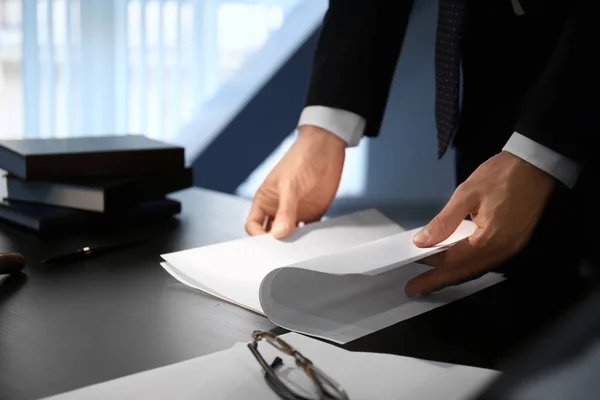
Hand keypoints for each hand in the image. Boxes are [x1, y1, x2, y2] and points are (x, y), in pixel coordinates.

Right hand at [245, 126, 345, 238]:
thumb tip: (279, 234)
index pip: (253, 225)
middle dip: (275, 243)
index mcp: (265, 200)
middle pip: (271, 234)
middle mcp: (278, 208)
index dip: (257, 236)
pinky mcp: (312, 213)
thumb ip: (285, 211)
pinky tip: (315, 239)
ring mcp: (295, 212)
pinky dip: (311, 237)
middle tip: (284, 250)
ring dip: (294, 242)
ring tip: (301, 246)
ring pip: (290, 235)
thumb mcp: (289, 185)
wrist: (326, 148)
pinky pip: (309, 231)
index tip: (269, 242)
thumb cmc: (301, 158)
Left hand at [406, 151, 555, 296]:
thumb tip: (423, 241)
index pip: (454, 262)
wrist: (536, 164)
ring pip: (476, 269)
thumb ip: (444, 221)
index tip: (412, 283)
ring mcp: (511, 248)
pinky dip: (467, 266)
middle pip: (465, 272)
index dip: (431, 272)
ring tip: (430, 279)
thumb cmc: (500, 174)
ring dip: (452, 275)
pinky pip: (487, 261)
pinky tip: (454, 265)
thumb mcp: (466, 193)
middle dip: (439, 281)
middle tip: (415, 288)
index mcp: (490, 240)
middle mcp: (503, 251)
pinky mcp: (514, 242)